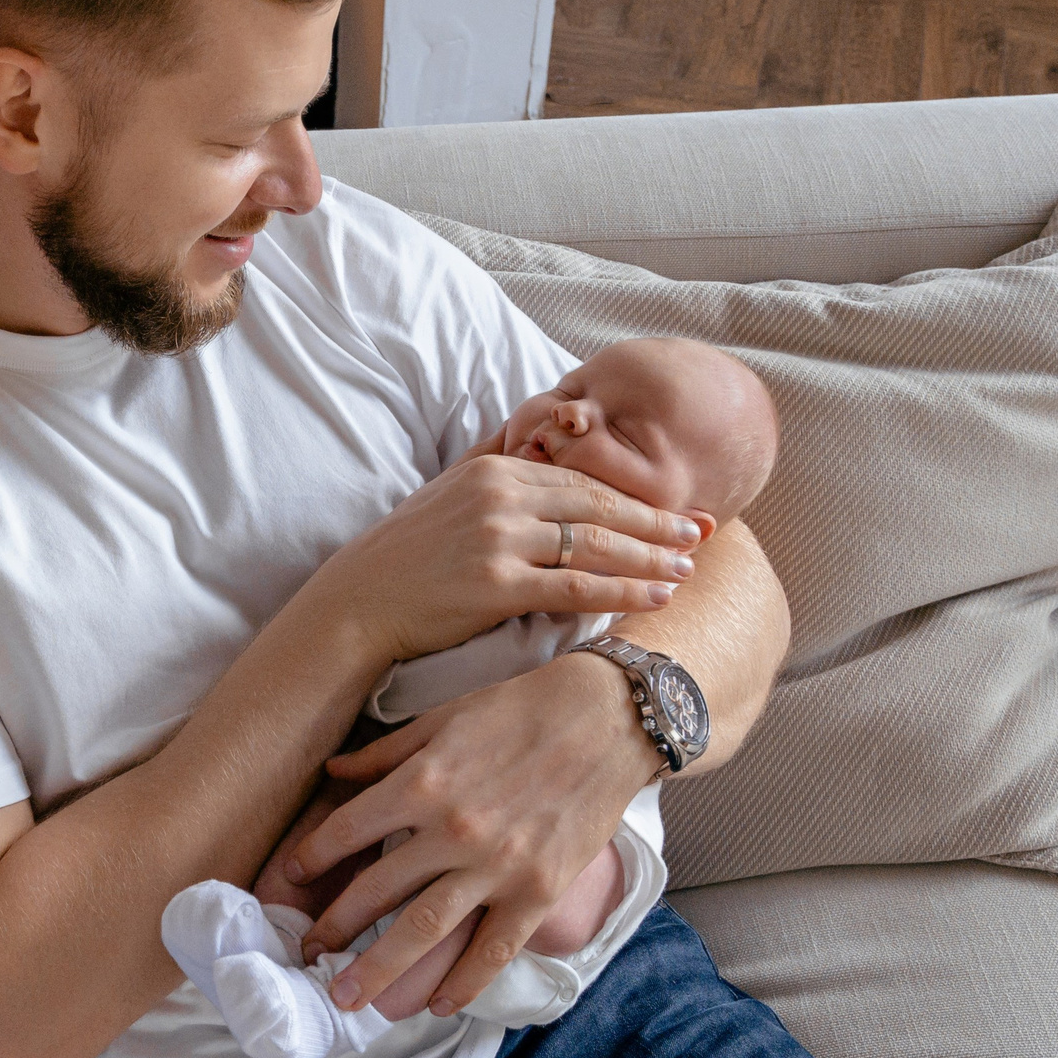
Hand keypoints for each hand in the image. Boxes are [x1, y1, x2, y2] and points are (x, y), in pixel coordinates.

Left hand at [283, 652, 654, 1018]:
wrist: (607, 718)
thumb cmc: (519, 710)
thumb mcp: (442, 720)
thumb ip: (384, 755)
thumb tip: (334, 773)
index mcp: (422, 782)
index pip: (348, 831)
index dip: (311, 858)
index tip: (290, 880)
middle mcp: (452, 830)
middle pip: (378, 891)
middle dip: (336, 927)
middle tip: (308, 954)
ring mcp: (498, 866)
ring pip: (425, 931)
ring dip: (381, 969)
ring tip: (349, 998)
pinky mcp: (539, 891)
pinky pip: (492, 949)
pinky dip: (463, 982)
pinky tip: (437, 1004)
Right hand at [313, 453, 701, 663]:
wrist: (358, 602)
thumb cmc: (405, 556)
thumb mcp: (447, 495)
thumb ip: (496, 473)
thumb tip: (541, 454)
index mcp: (494, 470)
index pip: (583, 480)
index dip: (635, 496)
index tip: (673, 510)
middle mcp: (500, 496)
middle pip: (599, 506)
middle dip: (657, 521)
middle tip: (699, 533)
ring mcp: (498, 539)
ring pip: (596, 544)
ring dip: (651, 557)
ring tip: (687, 568)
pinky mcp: (495, 584)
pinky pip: (576, 586)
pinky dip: (624, 591)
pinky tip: (655, 597)